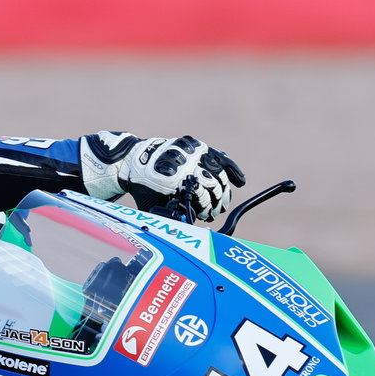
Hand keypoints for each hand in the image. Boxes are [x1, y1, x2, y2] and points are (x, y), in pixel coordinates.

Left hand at [80, 132, 245, 221]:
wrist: (133, 163)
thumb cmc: (144, 190)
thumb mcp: (153, 208)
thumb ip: (172, 218)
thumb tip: (193, 229)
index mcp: (174, 180)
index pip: (203, 197)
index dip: (207, 210)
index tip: (206, 216)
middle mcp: (185, 163)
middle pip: (214, 185)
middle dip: (217, 202)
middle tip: (213, 212)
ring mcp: (191, 152)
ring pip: (219, 173)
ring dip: (223, 191)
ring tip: (222, 202)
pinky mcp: (195, 146)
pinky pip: (219, 157)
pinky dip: (232, 169)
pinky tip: (241, 181)